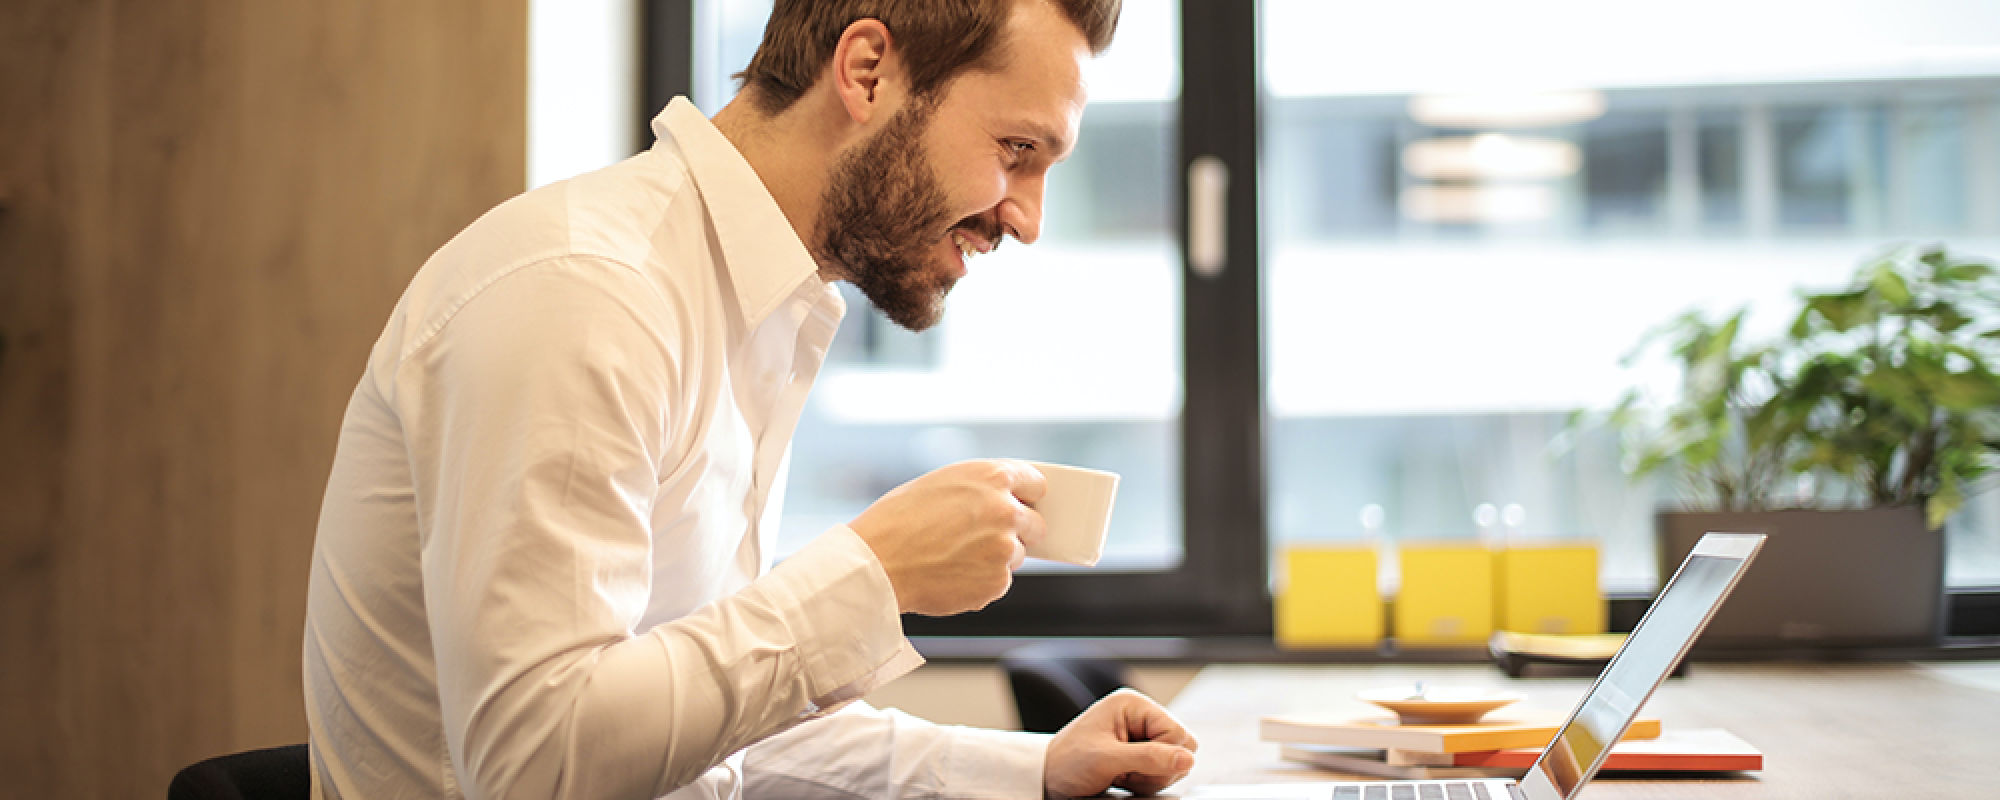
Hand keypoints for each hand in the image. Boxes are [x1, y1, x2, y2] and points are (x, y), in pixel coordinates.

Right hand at [848, 459, 1046, 615]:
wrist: (878, 563)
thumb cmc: (897, 521)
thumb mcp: (941, 483)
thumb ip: (979, 489)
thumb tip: (1003, 499)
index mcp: (992, 476)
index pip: (1036, 483)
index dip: (1026, 496)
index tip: (1022, 504)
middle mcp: (1006, 510)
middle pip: (1035, 523)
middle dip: (1017, 531)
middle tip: (984, 537)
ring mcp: (1005, 548)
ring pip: (1016, 555)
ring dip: (995, 558)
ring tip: (954, 556)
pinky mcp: (997, 582)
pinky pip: (999, 582)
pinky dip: (980, 581)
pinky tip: (951, 574)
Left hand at [1044, 689, 1197, 797]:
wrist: (1047, 778)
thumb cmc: (1067, 762)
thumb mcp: (1106, 759)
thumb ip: (1148, 758)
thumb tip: (1186, 759)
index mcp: (1133, 705)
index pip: (1177, 732)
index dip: (1163, 756)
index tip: (1133, 766)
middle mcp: (1140, 716)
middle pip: (1181, 747)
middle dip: (1158, 768)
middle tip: (1126, 773)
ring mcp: (1141, 735)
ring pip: (1174, 762)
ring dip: (1151, 777)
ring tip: (1121, 775)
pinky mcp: (1139, 753)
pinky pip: (1162, 771)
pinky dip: (1146, 781)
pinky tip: (1124, 779)